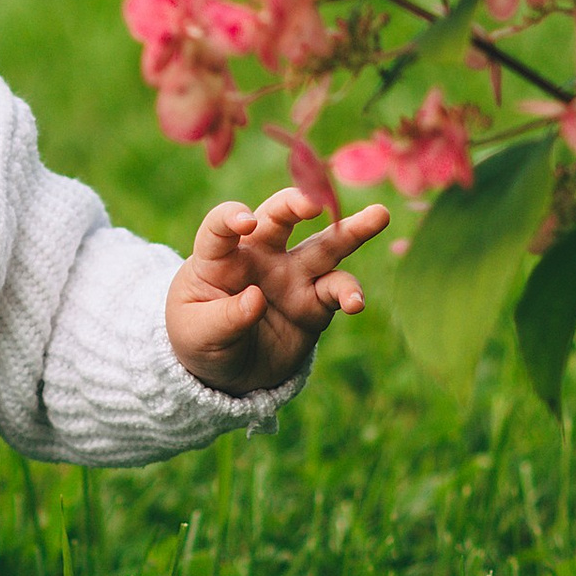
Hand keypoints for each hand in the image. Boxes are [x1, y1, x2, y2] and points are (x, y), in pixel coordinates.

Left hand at [166, 189, 390, 396]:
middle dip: (298, 203)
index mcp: (219, 256)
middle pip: (279, 218)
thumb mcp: (197, 333)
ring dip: (351, 230)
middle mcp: (259, 256)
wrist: (228, 372)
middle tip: (315, 203)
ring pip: (324, 245)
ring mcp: (291, 275)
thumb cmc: (199, 339)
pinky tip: (355, 303)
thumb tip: (257, 299)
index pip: (221, 227)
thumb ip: (223, 317)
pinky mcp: (315, 302)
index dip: (231, 217)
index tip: (244, 223)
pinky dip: (349, 294)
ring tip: (379, 215)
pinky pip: (337, 290)